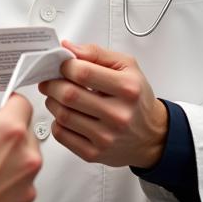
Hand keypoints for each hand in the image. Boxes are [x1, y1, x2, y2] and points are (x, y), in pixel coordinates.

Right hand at [0, 94, 41, 201]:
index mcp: (9, 131)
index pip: (23, 104)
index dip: (11, 102)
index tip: (7, 106)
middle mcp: (26, 158)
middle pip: (26, 136)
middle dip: (9, 137)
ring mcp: (28, 187)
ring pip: (25, 166)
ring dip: (9, 165)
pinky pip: (20, 192)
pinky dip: (7, 191)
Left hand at [38, 41, 167, 168]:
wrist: (152, 136)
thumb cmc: (137, 98)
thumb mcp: (127, 66)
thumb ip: (96, 53)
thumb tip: (68, 48)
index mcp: (126, 89)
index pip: (82, 73)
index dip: (64, 66)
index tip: (60, 65)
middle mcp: (118, 115)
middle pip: (68, 95)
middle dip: (52, 83)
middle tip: (50, 79)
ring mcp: (106, 137)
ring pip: (62, 115)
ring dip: (52, 101)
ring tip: (57, 96)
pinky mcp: (95, 153)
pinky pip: (61, 135)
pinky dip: (56, 122)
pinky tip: (65, 114)